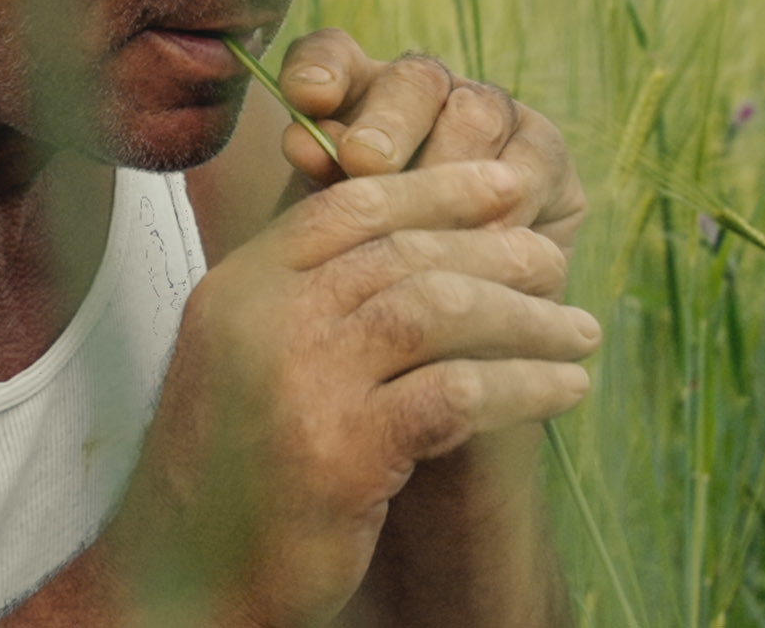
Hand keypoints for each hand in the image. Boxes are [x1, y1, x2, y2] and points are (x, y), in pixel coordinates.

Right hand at [263, 32, 588, 624]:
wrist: (187, 576)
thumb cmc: (229, 472)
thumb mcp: (243, 361)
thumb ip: (304, 301)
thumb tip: (408, 249)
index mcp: (237, 288)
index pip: (346, 207)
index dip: (434, 189)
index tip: (502, 188)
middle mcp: (262, 320)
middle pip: (401, 251)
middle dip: (495, 250)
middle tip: (555, 261)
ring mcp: (299, 382)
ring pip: (436, 309)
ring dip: (524, 317)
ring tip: (578, 332)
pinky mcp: (342, 452)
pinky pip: (458, 393)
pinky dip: (525, 385)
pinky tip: (563, 390)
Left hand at [272, 31, 586, 257]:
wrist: (432, 314)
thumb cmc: (362, 262)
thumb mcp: (326, 216)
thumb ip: (316, 168)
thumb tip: (304, 141)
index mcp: (354, 89)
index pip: (332, 55)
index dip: (320, 68)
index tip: (305, 96)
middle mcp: (429, 88)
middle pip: (415, 80)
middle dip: (386, 123)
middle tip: (363, 161)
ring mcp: (492, 113)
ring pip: (478, 114)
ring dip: (447, 167)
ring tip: (422, 217)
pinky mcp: (544, 154)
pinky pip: (530, 164)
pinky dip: (504, 203)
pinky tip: (481, 237)